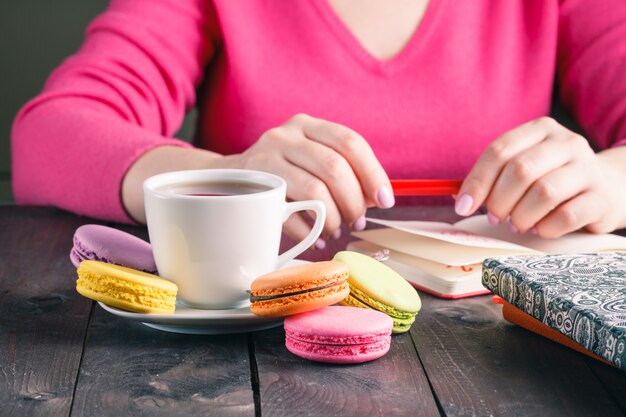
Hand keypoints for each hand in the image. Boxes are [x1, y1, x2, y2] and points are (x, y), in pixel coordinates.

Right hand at [221, 114, 393, 246]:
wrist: (228, 180)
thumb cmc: (282, 173)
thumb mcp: (310, 159)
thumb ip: (344, 171)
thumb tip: (377, 198)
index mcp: (308, 125)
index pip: (350, 142)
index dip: (373, 173)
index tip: (385, 200)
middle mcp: (286, 136)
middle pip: (334, 167)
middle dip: (354, 201)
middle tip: (357, 222)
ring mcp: (265, 159)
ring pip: (315, 191)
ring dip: (333, 219)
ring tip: (335, 231)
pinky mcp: (253, 188)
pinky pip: (290, 214)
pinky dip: (308, 232)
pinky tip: (314, 238)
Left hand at [455, 117, 625, 237]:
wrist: (609, 188)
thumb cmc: (553, 179)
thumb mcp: (524, 168)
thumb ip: (493, 179)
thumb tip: (459, 199)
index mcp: (541, 130)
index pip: (500, 150)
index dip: (477, 181)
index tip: (464, 206)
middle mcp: (567, 143)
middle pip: (520, 170)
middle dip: (498, 200)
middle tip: (494, 217)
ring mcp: (588, 168)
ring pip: (543, 193)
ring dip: (520, 216)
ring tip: (516, 224)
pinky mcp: (602, 197)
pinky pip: (566, 216)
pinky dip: (544, 228)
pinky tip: (539, 229)